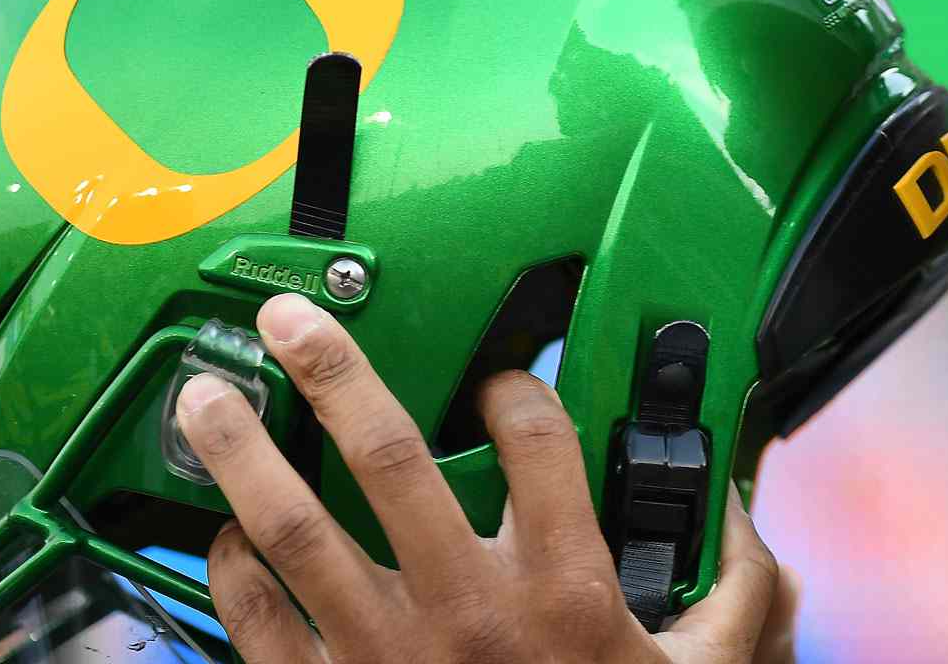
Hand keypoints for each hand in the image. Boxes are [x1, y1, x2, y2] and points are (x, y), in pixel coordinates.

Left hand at [175, 292, 793, 662]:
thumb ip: (737, 589)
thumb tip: (741, 512)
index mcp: (563, 590)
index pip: (536, 442)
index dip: (514, 388)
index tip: (499, 378)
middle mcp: (467, 611)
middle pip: (389, 460)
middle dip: (333, 375)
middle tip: (290, 317)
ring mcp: (383, 658)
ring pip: (295, 532)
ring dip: (243, 457)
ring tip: (205, 400)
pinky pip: (255, 626)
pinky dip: (228, 571)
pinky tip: (221, 530)